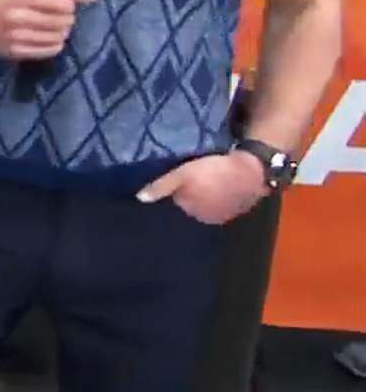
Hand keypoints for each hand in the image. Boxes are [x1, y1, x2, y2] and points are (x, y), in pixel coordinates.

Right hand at [0, 0, 96, 60]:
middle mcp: (17, 17)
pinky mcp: (15, 51)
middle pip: (60, 22)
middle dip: (66, 21)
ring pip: (56, 38)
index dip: (69, 6)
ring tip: (57, 30)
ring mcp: (15, 37)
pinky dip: (54, 46)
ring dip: (61, 33)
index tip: (66, 6)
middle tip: (63, 20)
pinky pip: (47, 51)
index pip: (61, 4)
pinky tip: (52, 40)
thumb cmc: (15, 0)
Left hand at [137, 151, 267, 224]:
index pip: (177, 200)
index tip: (183, 175)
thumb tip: (140, 198)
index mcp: (193, 211)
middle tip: (197, 174)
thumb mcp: (183, 175)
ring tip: (210, 177)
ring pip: (207, 204)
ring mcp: (224, 216)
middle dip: (192, 192)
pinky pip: (222, 202)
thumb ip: (162, 187)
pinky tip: (223, 182)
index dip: (178, 186)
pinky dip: (220, 194)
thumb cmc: (213, 172)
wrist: (251, 171)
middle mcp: (207, 219)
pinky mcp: (238, 209)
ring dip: (207, 194)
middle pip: (192, 204)